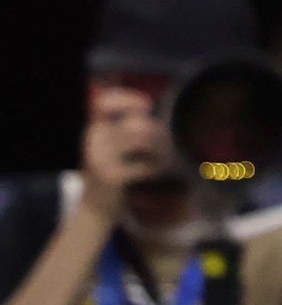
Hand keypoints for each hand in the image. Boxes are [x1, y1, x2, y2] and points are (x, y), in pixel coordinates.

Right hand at [80, 86, 168, 204]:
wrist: (94, 206)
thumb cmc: (109, 168)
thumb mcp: (110, 143)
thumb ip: (126, 124)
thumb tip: (148, 105)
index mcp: (94, 128)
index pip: (104, 102)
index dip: (127, 98)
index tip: (146, 105)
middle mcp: (93, 139)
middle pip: (137, 124)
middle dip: (158, 132)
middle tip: (164, 144)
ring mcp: (100, 158)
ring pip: (143, 141)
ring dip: (161, 149)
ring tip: (163, 157)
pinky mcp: (110, 176)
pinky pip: (146, 166)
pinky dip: (156, 168)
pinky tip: (154, 172)